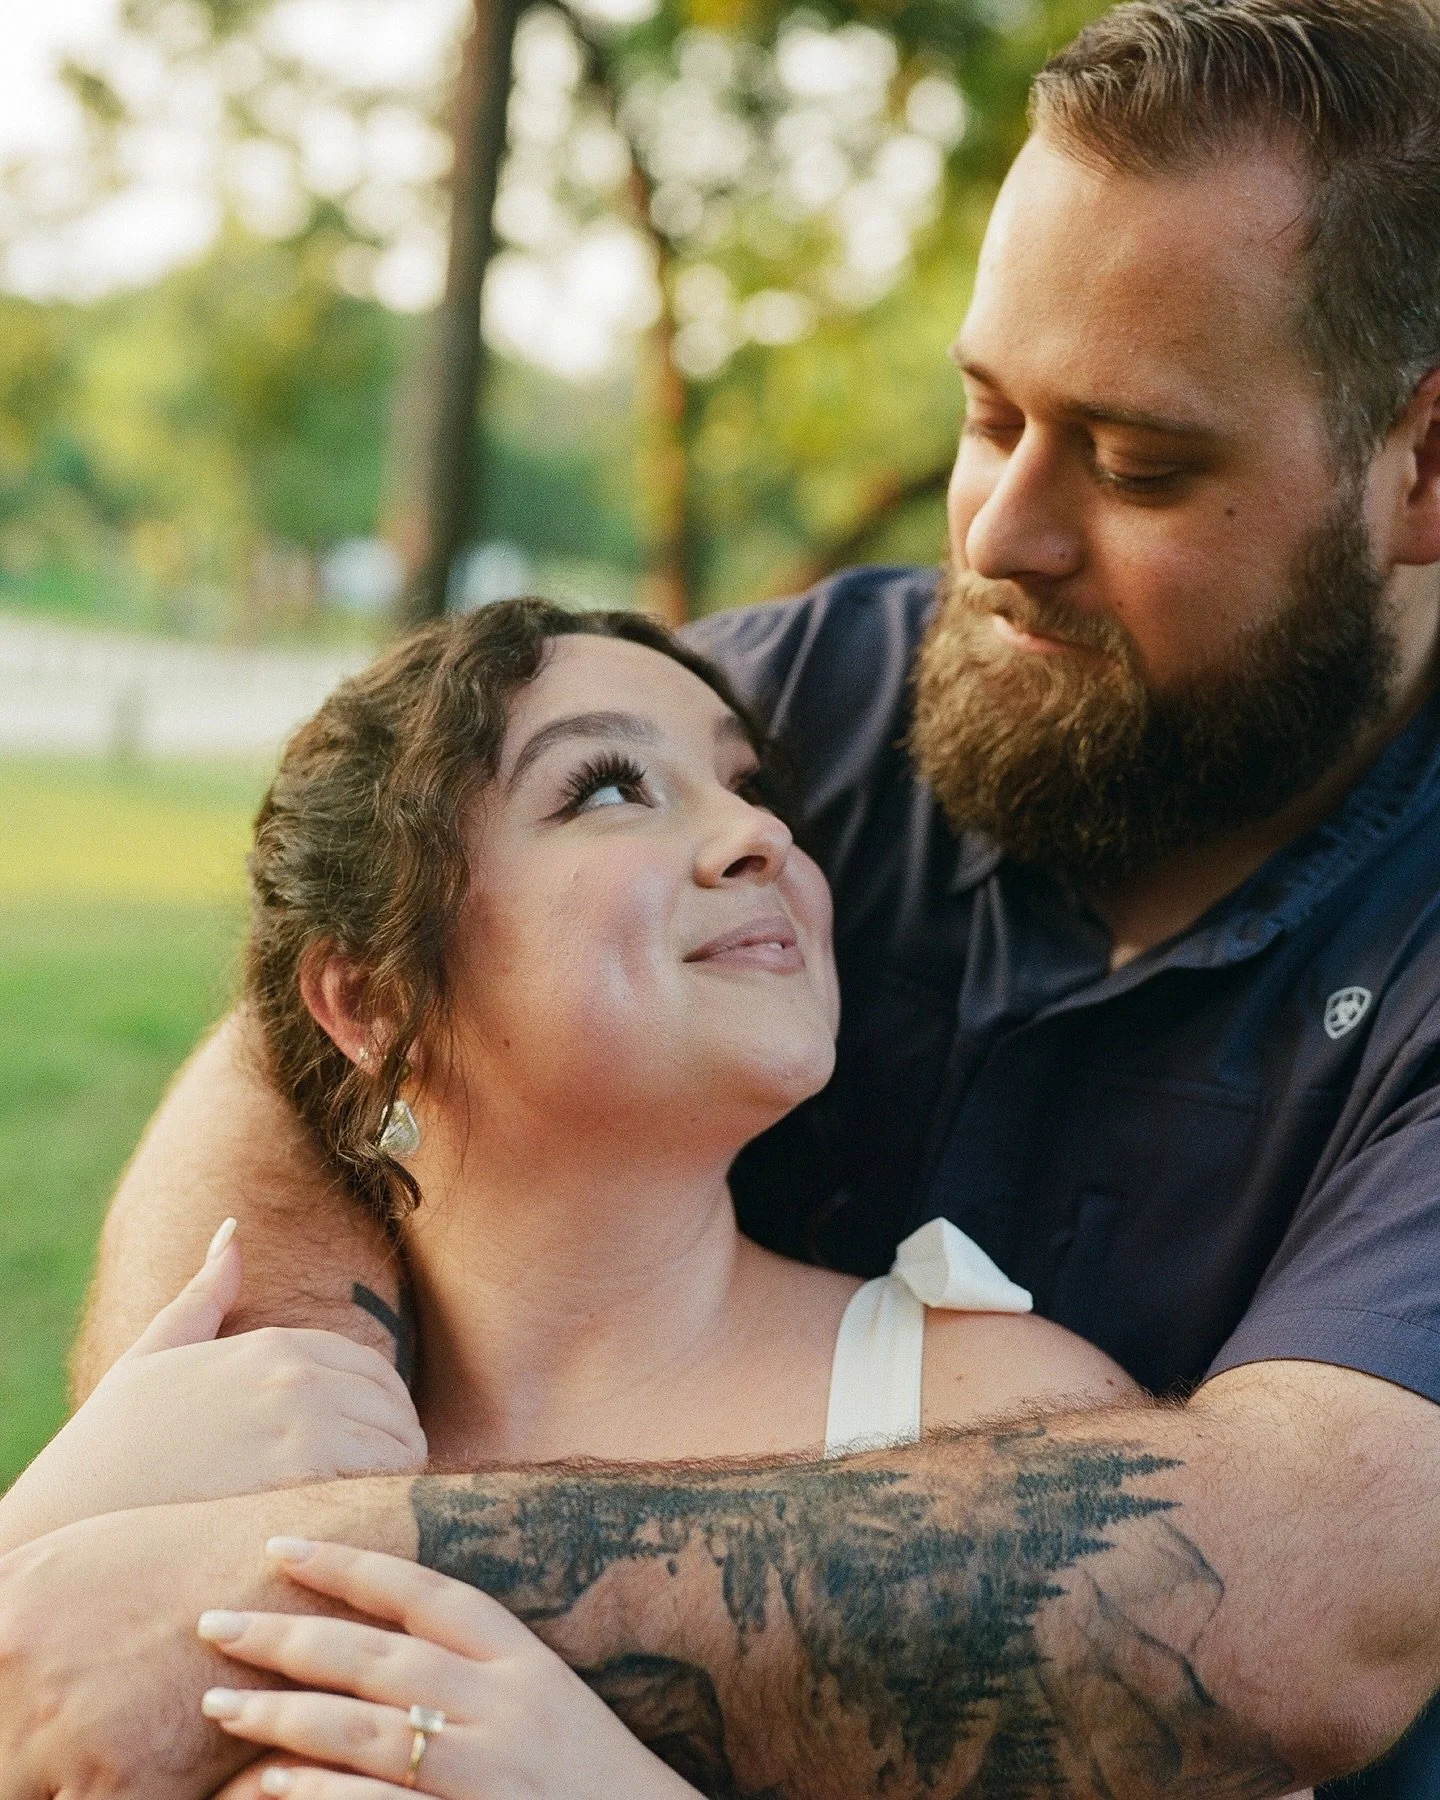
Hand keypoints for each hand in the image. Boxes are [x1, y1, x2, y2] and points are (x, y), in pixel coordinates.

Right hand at [0, 1223, 425, 1550]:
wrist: (78, 1511)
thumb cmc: (115, 1439)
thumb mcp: (158, 1350)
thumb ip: (204, 1292)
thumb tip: (231, 1228)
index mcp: (275, 1343)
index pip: (371, 1368)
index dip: (385, 1408)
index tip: (382, 1442)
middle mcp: (296, 1373)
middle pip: (392, 1405)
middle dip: (400, 1442)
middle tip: (392, 1485)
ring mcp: (302, 1420)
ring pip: (395, 1445)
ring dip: (400, 1478)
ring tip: (383, 1512)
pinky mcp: (301, 1473)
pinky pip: (378, 1481)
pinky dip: (386, 1502)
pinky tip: (364, 1528)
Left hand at [195, 1539, 700, 1799]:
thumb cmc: (585, 1771)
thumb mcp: (542, 1697)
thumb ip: (473, 1664)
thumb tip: (375, 1636)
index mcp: (523, 1659)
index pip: (423, 1594)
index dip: (349, 1566)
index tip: (278, 1546)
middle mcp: (504, 1705)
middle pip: (377, 1656)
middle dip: (288, 1635)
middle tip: (212, 1622)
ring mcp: (485, 1770)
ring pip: (363, 1729)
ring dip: (281, 1714)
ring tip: (215, 1704)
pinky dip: (317, 1790)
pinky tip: (267, 1780)